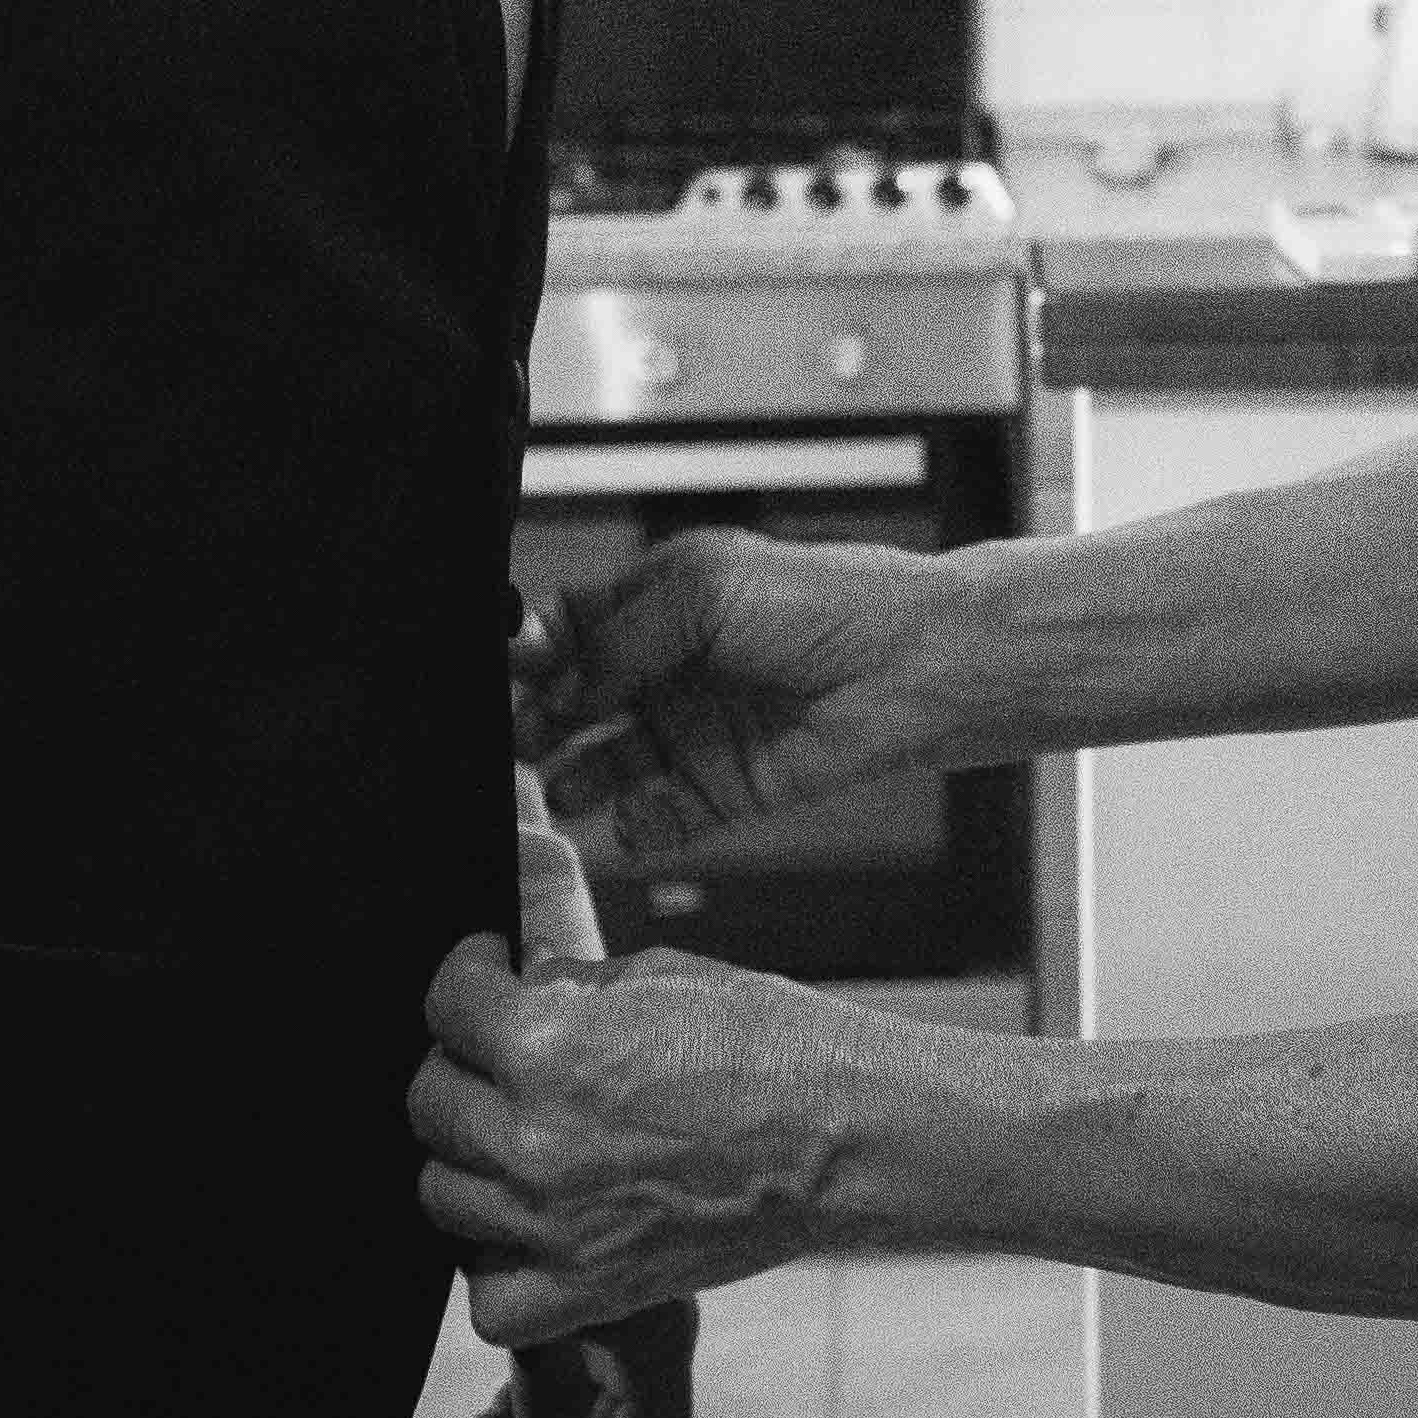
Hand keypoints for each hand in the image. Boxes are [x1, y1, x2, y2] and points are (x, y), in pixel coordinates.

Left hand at [413, 934, 854, 1344]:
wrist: (843, 1139)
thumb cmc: (768, 1047)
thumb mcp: (656, 976)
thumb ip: (565, 985)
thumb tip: (516, 982)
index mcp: (543, 1045)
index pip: (445, 1003)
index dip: (464, 978)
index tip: (481, 977)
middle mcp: (531, 1139)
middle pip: (428, 1103)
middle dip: (460, 1066)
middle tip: (500, 1058)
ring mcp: (551, 1226)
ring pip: (440, 1195)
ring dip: (470, 1161)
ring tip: (517, 1140)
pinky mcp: (584, 1293)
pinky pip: (487, 1298)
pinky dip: (495, 1267)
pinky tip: (527, 1227)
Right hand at [522, 530, 956, 853]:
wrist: (913, 668)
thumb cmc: (828, 604)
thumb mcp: (704, 591)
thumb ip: (621, 638)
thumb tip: (559, 682)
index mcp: (664, 600)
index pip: (572, 625)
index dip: (534, 648)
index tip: (504, 669)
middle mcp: (672, 667)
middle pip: (577, 699)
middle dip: (539, 717)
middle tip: (515, 736)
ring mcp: (695, 730)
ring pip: (609, 763)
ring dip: (576, 776)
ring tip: (558, 785)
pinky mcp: (723, 788)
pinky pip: (660, 818)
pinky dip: (635, 826)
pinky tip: (627, 819)